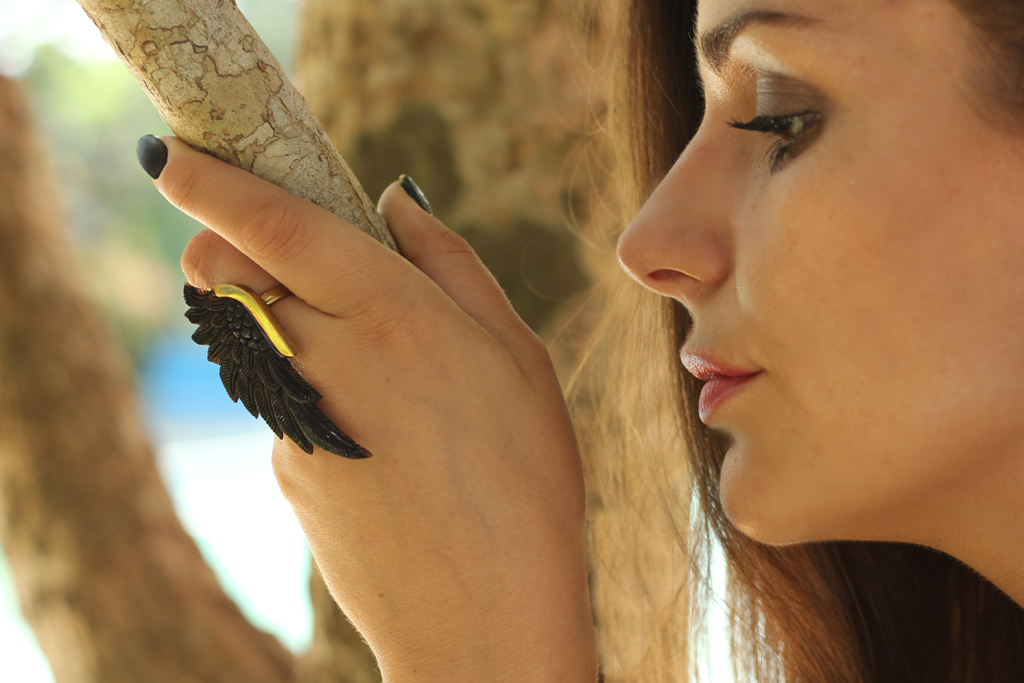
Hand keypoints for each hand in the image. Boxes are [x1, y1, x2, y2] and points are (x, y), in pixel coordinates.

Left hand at [153, 137, 598, 681]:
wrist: (484, 618)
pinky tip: (384, 436)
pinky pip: (281, 400)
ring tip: (381, 368)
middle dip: (232, 246)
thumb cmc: (522, 478)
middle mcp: (324, 360)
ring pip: (250, 337)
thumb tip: (395, 202)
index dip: (210, 182)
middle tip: (293, 255)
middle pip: (224, 274)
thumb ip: (450, 264)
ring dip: (284, 320)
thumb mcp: (516, 355)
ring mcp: (292, 419)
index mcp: (388, 316)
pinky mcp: (285, 466)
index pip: (272, 226)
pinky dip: (316, 389)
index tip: (169, 155)